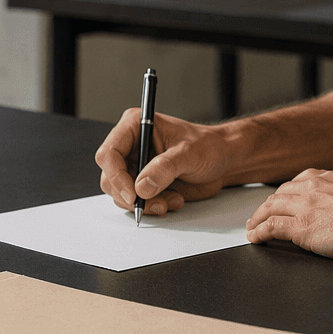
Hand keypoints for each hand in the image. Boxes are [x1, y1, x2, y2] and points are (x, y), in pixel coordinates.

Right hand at [96, 109, 233, 215]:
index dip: (116, 176)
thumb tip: (142, 186)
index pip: (109, 153)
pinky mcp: (143, 184)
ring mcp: (136, 166)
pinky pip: (136, 202)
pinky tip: (173, 200)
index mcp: (136, 126)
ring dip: (144, 203)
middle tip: (154, 203)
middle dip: (130, 195)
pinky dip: (152, 207)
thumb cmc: (208, 146)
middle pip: (110, 177)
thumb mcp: (189, 154)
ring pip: (121, 194)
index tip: (133, 194)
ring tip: (170, 200)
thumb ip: (165, 168)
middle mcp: (131, 146)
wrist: (222, 162)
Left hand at [245, 169, 332, 260]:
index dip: (285, 194)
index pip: (297, 184)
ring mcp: (304, 206)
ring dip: (258, 218)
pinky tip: (254, 237)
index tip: (281, 201)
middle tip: (259, 216)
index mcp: (327, 178)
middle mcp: (312, 187)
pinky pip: (271, 227)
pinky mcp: (300, 226)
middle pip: (279, 195)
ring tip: (252, 227)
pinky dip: (259, 232)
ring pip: (271, 208)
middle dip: (267, 205)